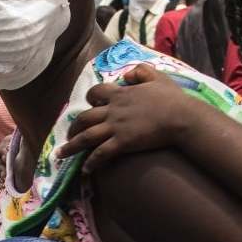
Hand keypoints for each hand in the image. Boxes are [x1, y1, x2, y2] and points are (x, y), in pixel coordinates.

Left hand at [59, 65, 204, 171]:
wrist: (180, 117)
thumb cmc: (172, 98)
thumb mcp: (157, 77)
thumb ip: (141, 72)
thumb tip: (128, 74)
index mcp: (120, 93)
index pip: (96, 92)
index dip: (90, 98)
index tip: (90, 105)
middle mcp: (113, 110)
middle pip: (84, 117)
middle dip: (73, 127)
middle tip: (69, 135)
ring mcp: (116, 127)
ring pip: (86, 137)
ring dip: (71, 147)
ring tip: (61, 154)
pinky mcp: (122, 143)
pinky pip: (101, 153)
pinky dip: (91, 162)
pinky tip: (86, 170)